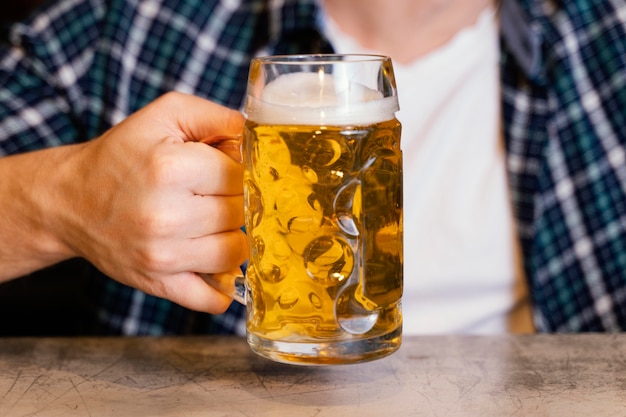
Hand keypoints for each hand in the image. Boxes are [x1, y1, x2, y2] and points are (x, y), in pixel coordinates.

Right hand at [51, 92, 247, 312]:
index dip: (237, 171)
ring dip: (230, 237)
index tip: (219, 170)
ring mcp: (163, 256)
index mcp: (172, 169)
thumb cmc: (123, 156)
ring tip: (209, 224)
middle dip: (233, 202)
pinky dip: (223, 288)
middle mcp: (167, 216)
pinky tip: (213, 264)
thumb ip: (216, 116)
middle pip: (240, 213)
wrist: (71, 201)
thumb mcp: (165, 114)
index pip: (241, 176)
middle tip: (210, 195)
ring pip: (235, 252)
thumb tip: (255, 134)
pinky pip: (212, 299)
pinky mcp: (159, 283)